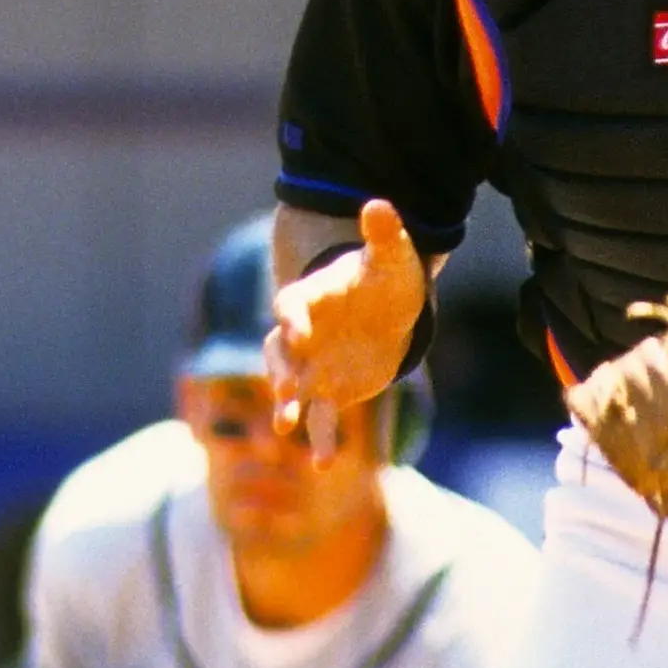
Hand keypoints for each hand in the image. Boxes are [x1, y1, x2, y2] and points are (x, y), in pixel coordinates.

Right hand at [268, 198, 424, 456]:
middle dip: (279, 370)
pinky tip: (321, 463)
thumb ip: (382, 233)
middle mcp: (302, 335)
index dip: (291, 318)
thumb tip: (377, 204)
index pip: (290, 306)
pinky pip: (319, 419)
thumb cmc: (383, 278)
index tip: (298, 334)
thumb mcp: (390, 256)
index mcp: (310, 298)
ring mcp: (311, 367)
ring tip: (287, 427)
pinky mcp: (328, 392)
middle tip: (284, 389)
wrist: (387, 311)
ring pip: (291, 388)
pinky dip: (319, 440)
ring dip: (287, 407)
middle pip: (277, 352)